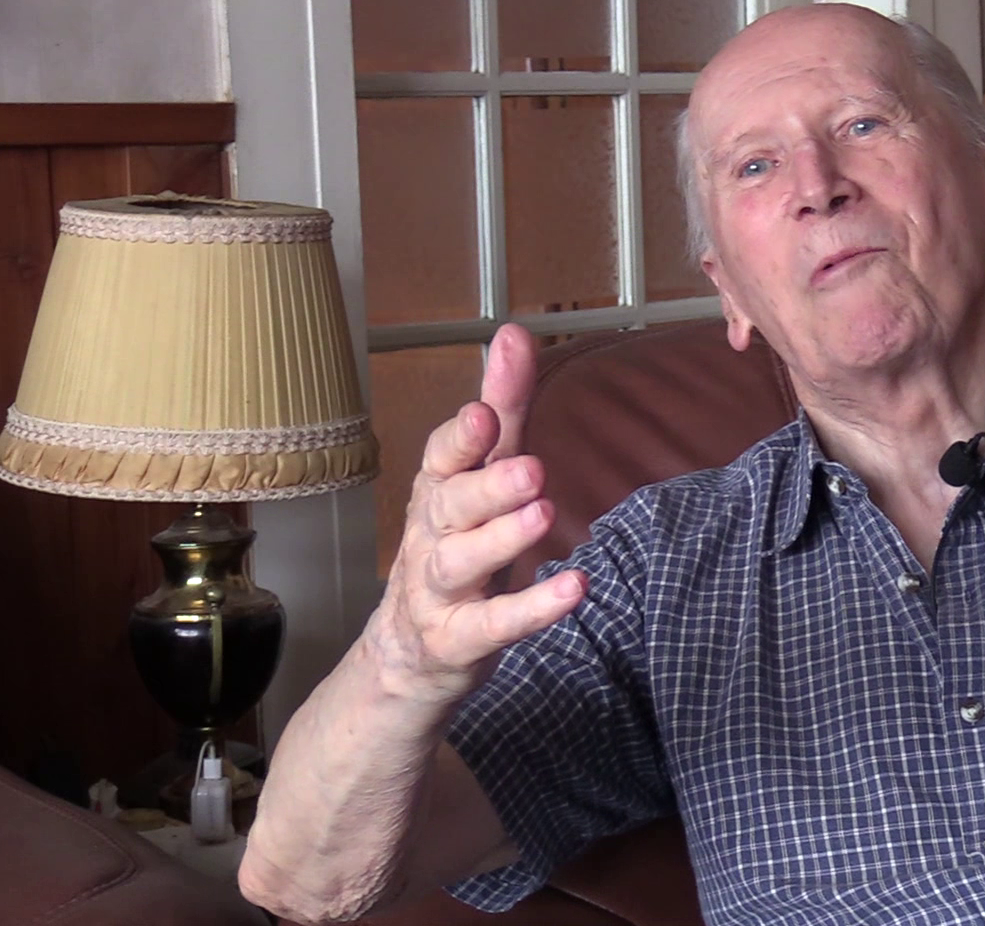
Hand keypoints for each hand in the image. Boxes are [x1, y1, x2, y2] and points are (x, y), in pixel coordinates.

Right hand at [369, 323, 586, 703]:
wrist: (409, 651)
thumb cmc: (454, 545)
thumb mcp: (479, 476)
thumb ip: (503, 411)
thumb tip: (514, 333)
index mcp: (437, 491)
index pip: (442, 457)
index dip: (462, 438)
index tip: (485, 415)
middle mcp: (431, 535)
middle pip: (451, 506)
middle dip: (488, 486)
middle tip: (531, 469)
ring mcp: (440, 590)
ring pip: (462, 562)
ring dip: (502, 539)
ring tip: (544, 515)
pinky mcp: (459, 639)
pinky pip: (493, 625)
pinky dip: (532, 609)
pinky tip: (574, 588)